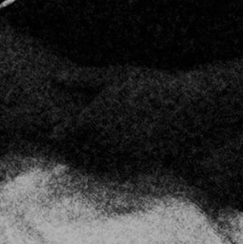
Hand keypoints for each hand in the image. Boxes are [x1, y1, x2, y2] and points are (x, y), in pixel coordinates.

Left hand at [44, 65, 225, 169]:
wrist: (191, 106)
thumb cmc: (152, 85)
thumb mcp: (117, 75)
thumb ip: (84, 79)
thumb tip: (54, 78)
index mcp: (96, 115)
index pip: (66, 130)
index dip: (57, 132)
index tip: (51, 133)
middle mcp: (106, 138)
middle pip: (79, 149)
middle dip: (70, 150)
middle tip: (60, 151)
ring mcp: (122, 152)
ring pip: (96, 161)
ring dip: (88, 160)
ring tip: (81, 158)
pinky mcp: (139, 163)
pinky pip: (118, 167)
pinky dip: (110, 165)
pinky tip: (112, 158)